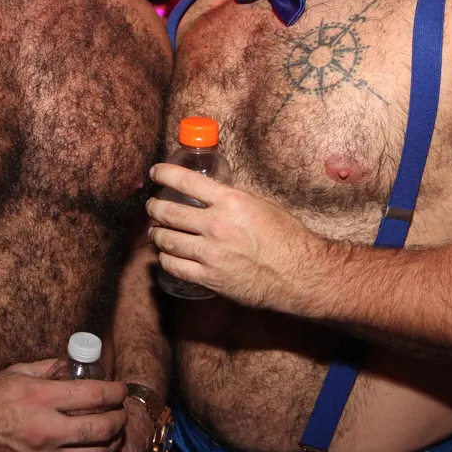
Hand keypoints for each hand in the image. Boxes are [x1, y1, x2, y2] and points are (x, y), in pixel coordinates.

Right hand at [0, 359, 126, 451]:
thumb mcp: (14, 374)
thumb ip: (47, 369)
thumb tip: (72, 366)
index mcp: (41, 399)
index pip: (94, 395)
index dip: (115, 391)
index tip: (119, 389)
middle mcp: (46, 430)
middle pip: (102, 429)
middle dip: (119, 419)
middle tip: (120, 412)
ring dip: (112, 445)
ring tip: (112, 435)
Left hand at [146, 163, 325, 312]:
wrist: (299, 274)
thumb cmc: (286, 237)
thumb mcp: (261, 205)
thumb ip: (233, 199)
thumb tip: (213, 195)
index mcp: (230, 201)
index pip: (185, 181)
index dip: (164, 174)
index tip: (156, 172)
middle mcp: (216, 225)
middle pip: (169, 212)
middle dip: (154, 207)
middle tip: (152, 205)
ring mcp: (211, 253)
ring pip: (167, 240)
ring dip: (156, 233)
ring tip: (155, 231)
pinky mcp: (210, 278)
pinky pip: (175, 267)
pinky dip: (166, 259)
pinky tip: (166, 256)